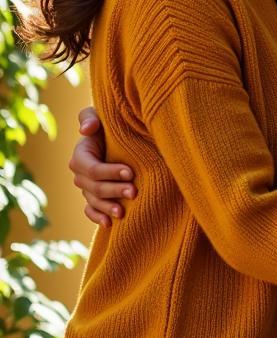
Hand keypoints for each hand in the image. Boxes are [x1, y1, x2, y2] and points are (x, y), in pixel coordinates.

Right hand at [71, 106, 135, 226]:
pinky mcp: (93, 196)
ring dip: (108, 207)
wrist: (117, 134)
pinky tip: (109, 223)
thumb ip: (89, 117)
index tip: (130, 172)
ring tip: (123, 212)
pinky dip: (97, 217)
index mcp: (80, 156)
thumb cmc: (109, 122)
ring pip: (94, 201)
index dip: (110, 172)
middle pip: (95, 187)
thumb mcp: (98, 114)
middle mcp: (80, 174)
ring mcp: (86, 187)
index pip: (93, 169)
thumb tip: (86, 129)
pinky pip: (90, 210)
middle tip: (134, 192)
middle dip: (114, 190)